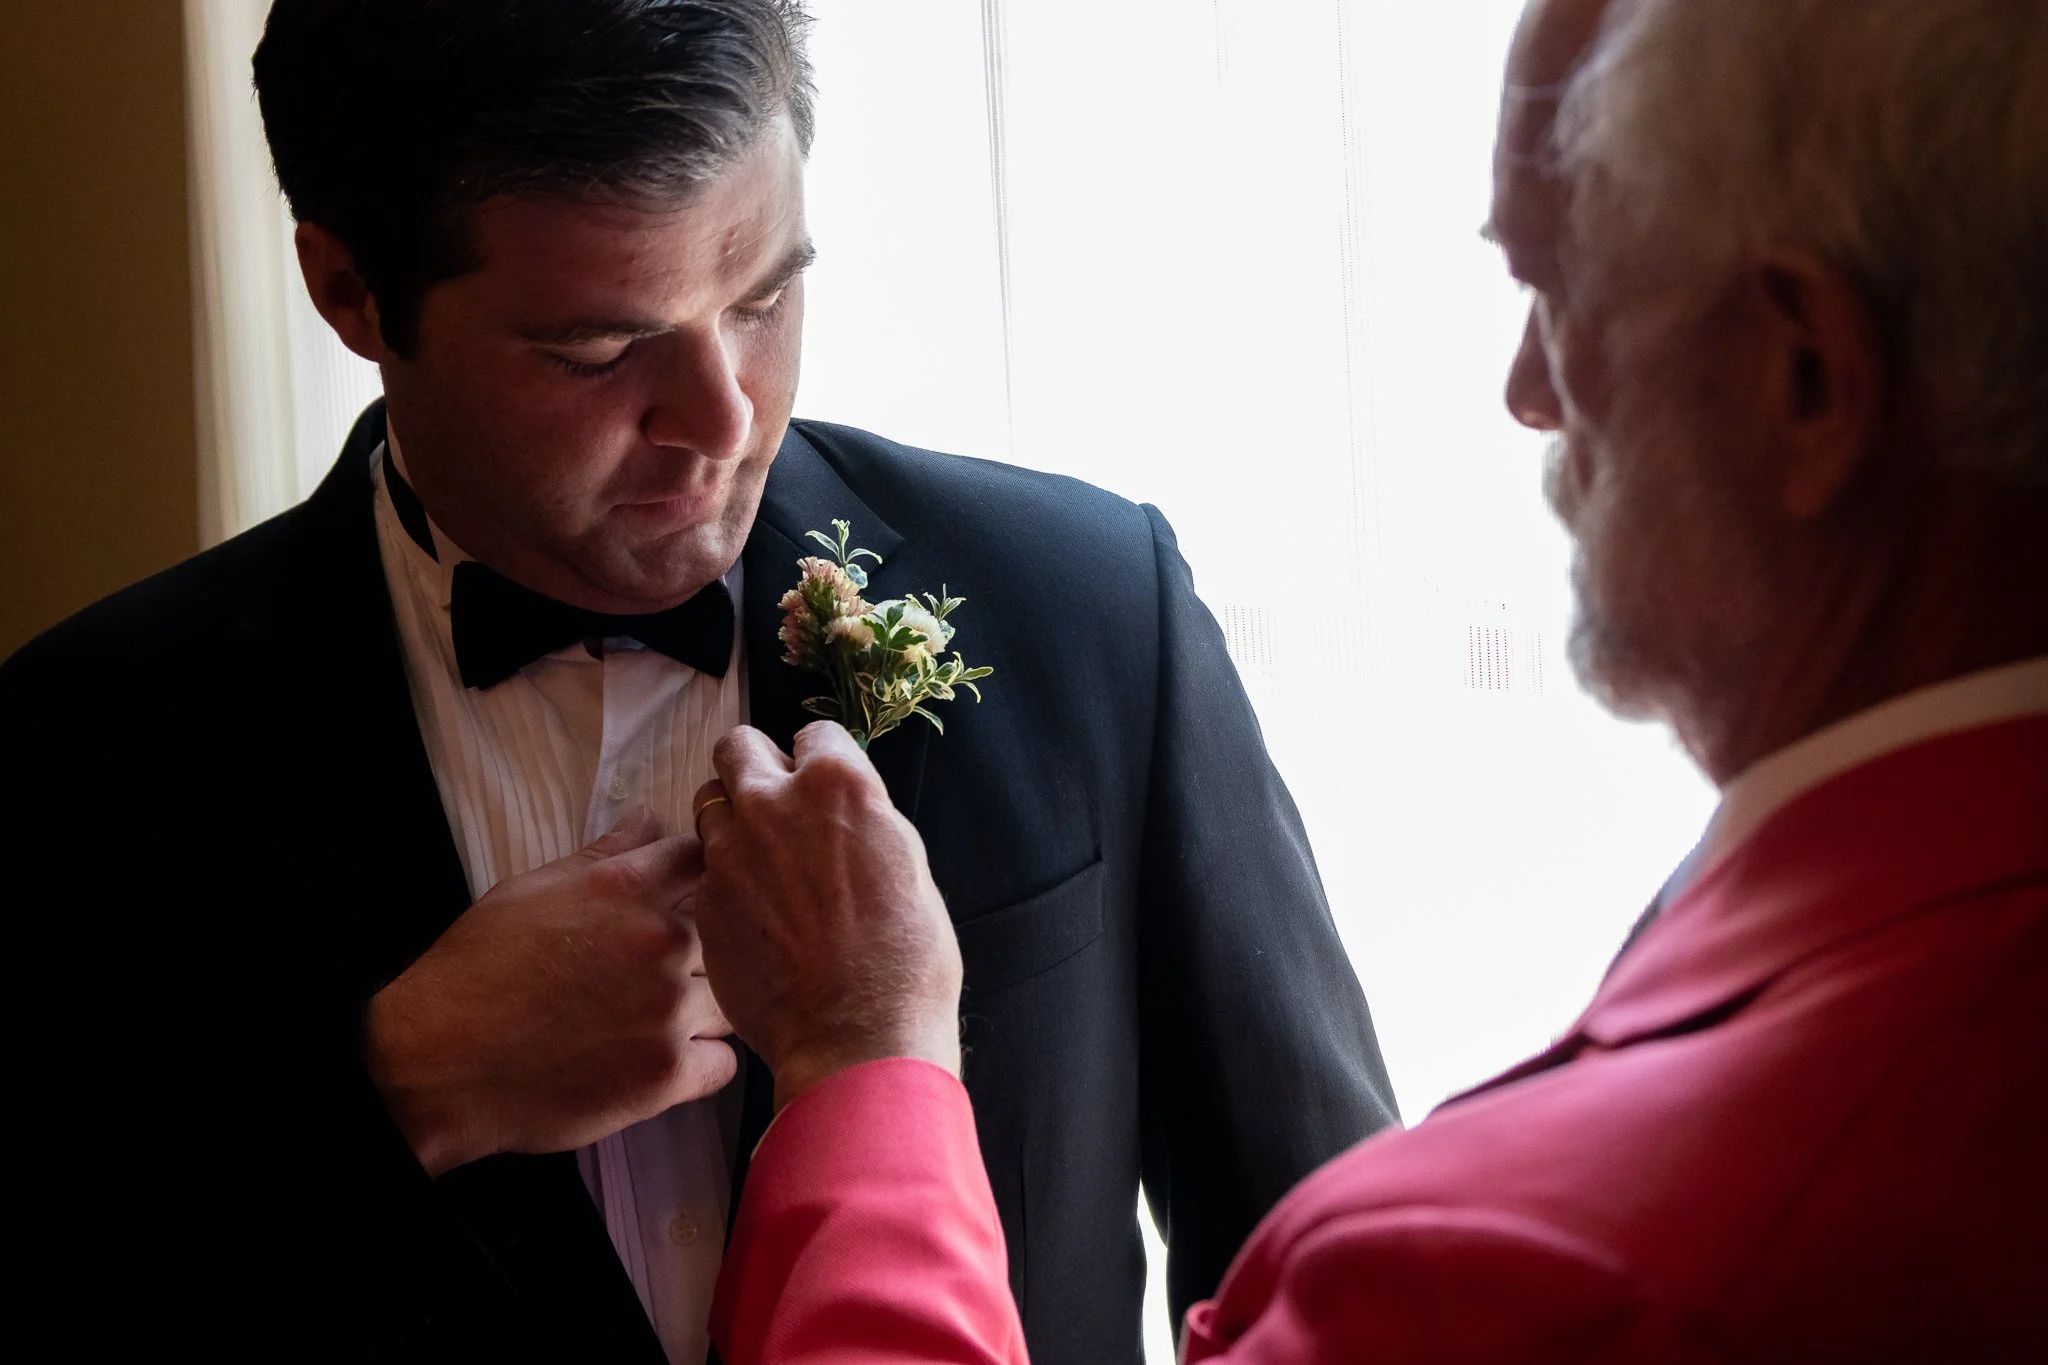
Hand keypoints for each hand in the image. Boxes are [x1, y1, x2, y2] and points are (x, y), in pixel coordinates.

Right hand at [365, 814, 736, 1175]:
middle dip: (701, 951)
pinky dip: (701, 1064)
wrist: (438, 1063)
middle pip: (725, 932)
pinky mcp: (667, 1075)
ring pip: (732, 997)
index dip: (696, 878)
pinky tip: (664, 1060)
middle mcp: (658, 940)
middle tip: (661, 975)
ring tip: (658, 1021)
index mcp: (626, 886)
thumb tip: (649, 820)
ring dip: (706, 1008)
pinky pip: (724, 1063)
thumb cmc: (475, 971)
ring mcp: (669, 1009)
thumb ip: (603, 856)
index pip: (700, 858)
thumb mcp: (531, 890)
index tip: (685, 900)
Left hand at [694, 722, 961, 1110]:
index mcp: (837, 784)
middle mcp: (773, 803)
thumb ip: (862, 820)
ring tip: (758, 858)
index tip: (822, 783)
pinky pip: (705, 868)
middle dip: (756, 766)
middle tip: (776, 803)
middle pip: (739, 748)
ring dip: (732, 818)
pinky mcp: (704, 901)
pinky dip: (724, 878)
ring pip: (709, 802)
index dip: (820, 760)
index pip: (814, 733)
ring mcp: (730, 852)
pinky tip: (753, 913)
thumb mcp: (907, 862)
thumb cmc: (905, 957)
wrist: (859, 1033)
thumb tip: (843, 813)